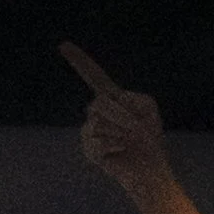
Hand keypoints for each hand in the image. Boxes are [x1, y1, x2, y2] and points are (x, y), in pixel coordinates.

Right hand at [61, 41, 167, 184]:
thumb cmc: (150, 138)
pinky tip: (121, 151)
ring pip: (99, 123)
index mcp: (111, 98)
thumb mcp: (147, 108)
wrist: (150, 168)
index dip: (79, 61)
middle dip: (122, 116)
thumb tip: (106, 109)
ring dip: (122, 133)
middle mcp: (96, 112)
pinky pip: (99, 141)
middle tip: (137, 129)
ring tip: (128, 142)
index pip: (94, 76)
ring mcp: (90, 131)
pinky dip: (116, 146)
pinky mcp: (90, 150)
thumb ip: (129, 99)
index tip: (63, 45)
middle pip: (99, 103)